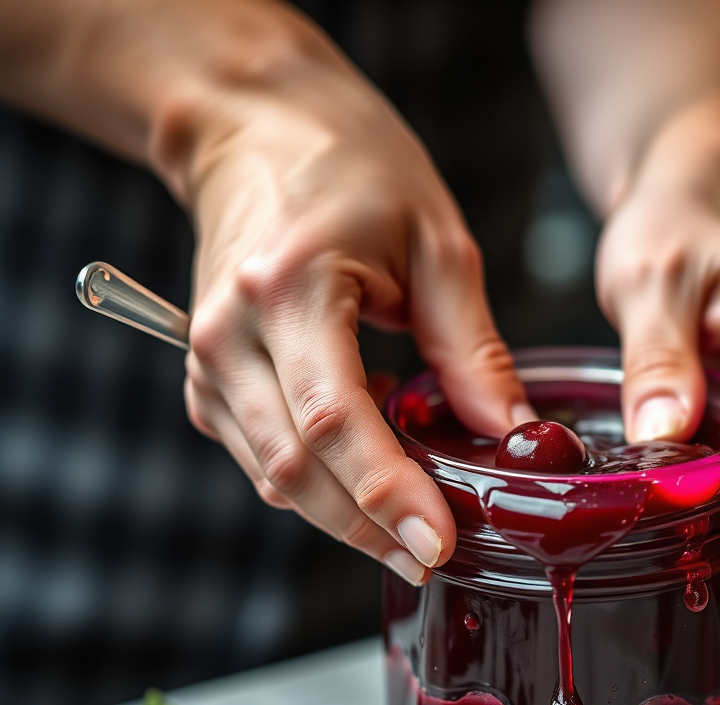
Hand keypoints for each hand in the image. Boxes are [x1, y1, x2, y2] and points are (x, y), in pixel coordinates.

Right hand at [176, 29, 529, 585]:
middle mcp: (228, 335)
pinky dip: (318, 482)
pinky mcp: (208, 378)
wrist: (255, 128)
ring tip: (413, 521)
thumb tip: (510, 432)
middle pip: (294, 470)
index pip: (332, 423)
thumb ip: (471, 349)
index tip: (439, 544)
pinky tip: (370, 467)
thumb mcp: (437, 244)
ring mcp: (206, 361)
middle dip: (368, 528)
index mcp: (288, 290)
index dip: (387, 496)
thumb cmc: (350, 165)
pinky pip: (262, 457)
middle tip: (434, 557)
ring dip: (344, 515)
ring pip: (272, 477)